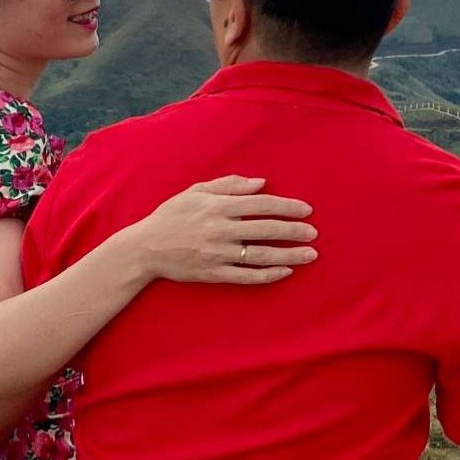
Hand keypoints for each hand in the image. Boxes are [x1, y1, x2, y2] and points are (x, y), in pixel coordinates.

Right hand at [127, 177, 317, 285]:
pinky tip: (285, 272)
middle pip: (266, 230)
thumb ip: (230, 185)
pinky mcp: (213, 274)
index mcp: (218, 206)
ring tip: (309, 255)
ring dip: (289, 255)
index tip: (307, 210)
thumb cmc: (172, 216)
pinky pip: (246, 276)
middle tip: (314, 233)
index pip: (262, 205)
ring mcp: (218, 254)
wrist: (145, 248)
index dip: (287, 207)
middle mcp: (220, 230)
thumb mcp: (196, 192)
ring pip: (261, 255)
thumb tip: (261, 183)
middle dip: (294, 231)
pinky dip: (267, 275)